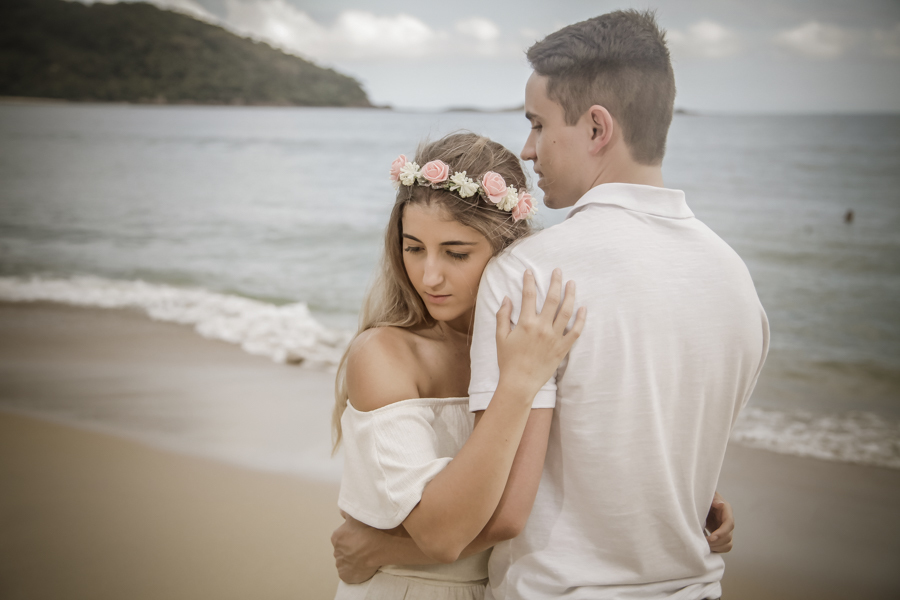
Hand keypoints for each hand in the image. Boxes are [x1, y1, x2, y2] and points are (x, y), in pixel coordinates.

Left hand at [331, 511, 380, 583]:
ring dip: (353, 560)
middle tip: (365, 546)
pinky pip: (347, 573)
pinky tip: (362, 566)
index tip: (362, 537)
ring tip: (366, 556)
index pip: (342, 537)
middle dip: (351, 548)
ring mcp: (340, 565)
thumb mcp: (358, 515)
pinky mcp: (346, 576)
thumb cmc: (370, 529)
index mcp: (336, 537)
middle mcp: (336, 551)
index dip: (352, 537)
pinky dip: (353, 571)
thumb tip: (341, 512)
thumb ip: (347, 512)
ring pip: (345, 561)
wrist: (381, 546)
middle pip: (343, 549)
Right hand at [495, 268, 586, 396]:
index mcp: (525, 323)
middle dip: (555, 282)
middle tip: (558, 271)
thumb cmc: (508, 361)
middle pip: (552, 299)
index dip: (529, 281)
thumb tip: (506, 298)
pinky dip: (581, 319)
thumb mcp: (500, 337)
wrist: (519, 383)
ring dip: (570, 295)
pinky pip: (575, 331)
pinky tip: (583, 308)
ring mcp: (554, 337)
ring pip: (566, 311)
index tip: (530, 271)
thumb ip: (503, 316)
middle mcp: (542, 328)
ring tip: (572, 284)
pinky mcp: (563, 348)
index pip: (528, 296)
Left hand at [705, 491, 733, 552]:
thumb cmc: (704, 497)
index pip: (729, 524)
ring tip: (703, 546)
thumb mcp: (708, 495)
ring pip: (727, 544)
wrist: (700, 503)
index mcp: (726, 511)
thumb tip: (720, 504)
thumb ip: (714, 498)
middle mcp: (728, 522)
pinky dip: (716, 549)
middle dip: (716, 542)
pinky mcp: (722, 537)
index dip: (721, 532)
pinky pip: (723, 547)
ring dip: (716, 547)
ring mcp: (726, 530)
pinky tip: (706, 547)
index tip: (711, 538)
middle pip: (728, 537)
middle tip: (703, 542)